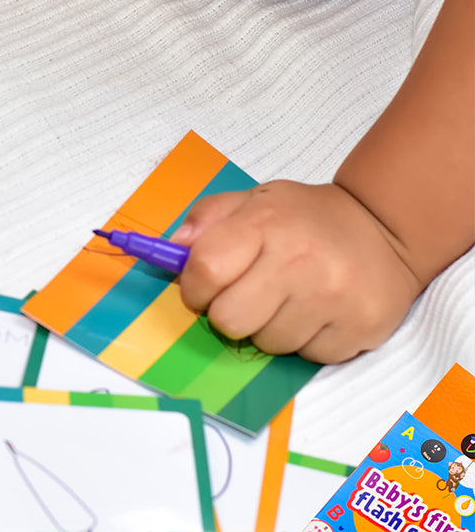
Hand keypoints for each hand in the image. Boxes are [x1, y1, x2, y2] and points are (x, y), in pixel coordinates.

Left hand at [168, 180, 422, 362]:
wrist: (383, 226)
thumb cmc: (306, 218)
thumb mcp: (254, 200)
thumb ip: (208, 218)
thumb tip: (173, 248)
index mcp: (265, 223)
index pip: (205, 270)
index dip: (194, 287)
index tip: (202, 287)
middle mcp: (300, 260)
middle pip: (230, 320)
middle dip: (228, 314)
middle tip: (246, 296)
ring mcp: (333, 298)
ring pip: (268, 345)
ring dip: (268, 328)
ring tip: (289, 298)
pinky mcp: (361, 328)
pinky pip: (308, 357)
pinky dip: (306, 340)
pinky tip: (317, 311)